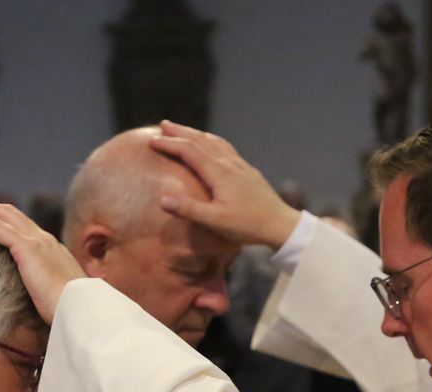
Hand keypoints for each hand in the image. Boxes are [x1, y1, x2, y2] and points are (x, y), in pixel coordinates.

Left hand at [0, 202, 84, 325]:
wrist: (80, 311)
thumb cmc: (68, 312)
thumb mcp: (56, 296)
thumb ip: (44, 290)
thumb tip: (34, 301)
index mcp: (53, 250)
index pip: (25, 227)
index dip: (4, 221)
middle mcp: (45, 240)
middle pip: (12, 214)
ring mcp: (38, 242)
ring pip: (3, 216)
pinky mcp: (28, 249)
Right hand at [149, 120, 301, 249]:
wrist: (279, 224)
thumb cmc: (247, 225)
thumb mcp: (215, 221)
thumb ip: (189, 209)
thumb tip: (162, 199)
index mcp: (219, 173)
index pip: (189, 151)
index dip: (170, 144)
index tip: (151, 141)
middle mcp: (229, 163)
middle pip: (200, 140)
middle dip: (180, 132)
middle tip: (162, 125)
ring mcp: (240, 165)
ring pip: (214, 141)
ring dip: (196, 134)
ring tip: (183, 130)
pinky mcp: (247, 170)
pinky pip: (225, 147)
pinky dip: (211, 140)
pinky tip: (212, 143)